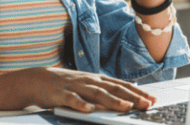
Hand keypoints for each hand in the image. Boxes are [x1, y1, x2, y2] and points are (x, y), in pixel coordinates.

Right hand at [22, 67, 155, 111]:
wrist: (37, 80)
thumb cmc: (65, 84)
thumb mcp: (86, 84)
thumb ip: (103, 89)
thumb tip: (126, 93)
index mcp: (95, 78)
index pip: (120, 84)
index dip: (136, 91)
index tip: (152, 99)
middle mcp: (88, 81)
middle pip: (112, 88)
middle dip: (131, 96)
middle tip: (146, 104)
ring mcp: (75, 87)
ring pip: (96, 94)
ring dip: (112, 101)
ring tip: (125, 107)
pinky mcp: (61, 94)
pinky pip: (72, 100)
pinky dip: (81, 104)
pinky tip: (89, 110)